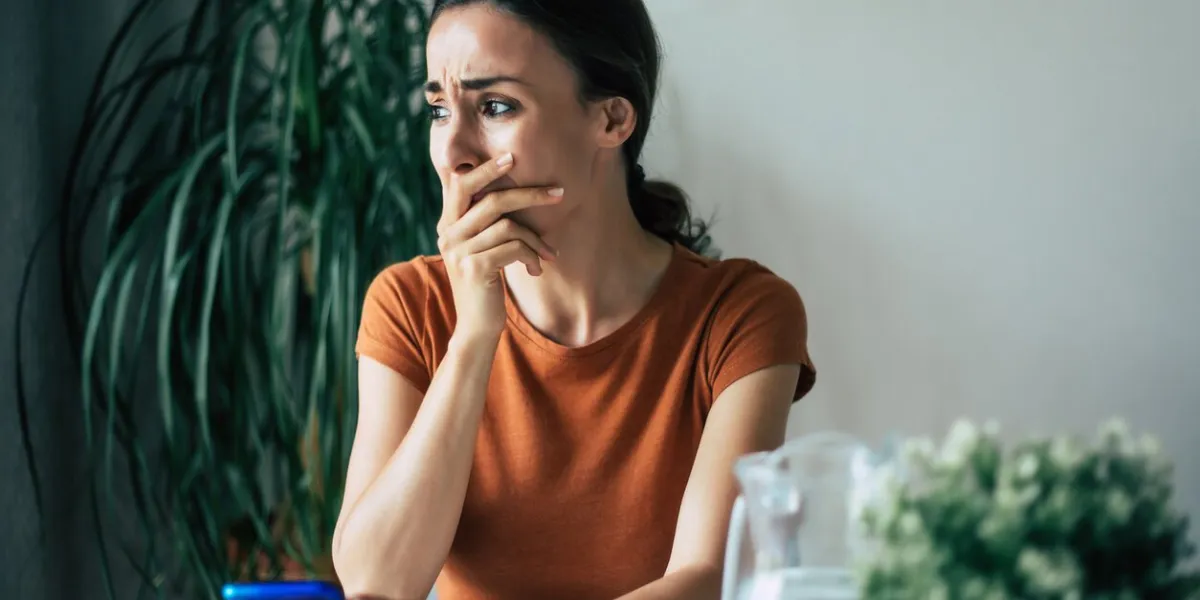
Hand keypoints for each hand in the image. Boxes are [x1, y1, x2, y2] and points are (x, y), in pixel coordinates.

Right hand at [436, 153, 560, 340]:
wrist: (476, 327)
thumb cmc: (486, 284)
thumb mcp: (481, 249)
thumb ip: (486, 223)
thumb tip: (516, 192)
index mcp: (448, 224)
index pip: (461, 184)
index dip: (486, 169)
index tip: (512, 157)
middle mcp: (448, 234)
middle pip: (491, 199)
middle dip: (528, 193)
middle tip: (558, 193)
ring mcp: (459, 251)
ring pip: (509, 226)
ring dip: (537, 239)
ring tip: (549, 254)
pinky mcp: (474, 268)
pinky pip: (513, 247)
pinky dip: (531, 255)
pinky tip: (536, 269)